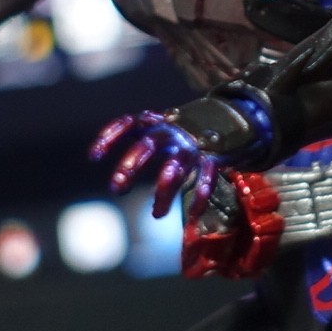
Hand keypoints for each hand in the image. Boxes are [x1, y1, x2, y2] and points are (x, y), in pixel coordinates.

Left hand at [90, 109, 221, 219]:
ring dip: (163, 192)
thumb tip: (118, 170)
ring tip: (156, 214)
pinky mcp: (214, 157)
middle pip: (147, 145)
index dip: (110, 136)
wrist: (237, 115)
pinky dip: (200, 196)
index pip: (130, 123)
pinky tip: (194, 215)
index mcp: (159, 123)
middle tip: (116, 188)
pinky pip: (206, 178)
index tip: (94, 156)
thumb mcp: (167, 130)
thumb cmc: (191, 131)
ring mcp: (194, 144)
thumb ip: (146, 142)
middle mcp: (174, 131)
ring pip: (174, 168)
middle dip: (131, 165)